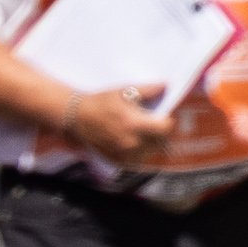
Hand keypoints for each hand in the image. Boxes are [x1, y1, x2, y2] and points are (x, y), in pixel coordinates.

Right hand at [62, 83, 188, 169]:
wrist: (79, 117)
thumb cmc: (102, 102)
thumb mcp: (124, 90)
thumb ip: (148, 89)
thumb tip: (167, 85)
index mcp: (133, 123)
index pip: (165, 128)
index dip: (168, 120)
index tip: (164, 115)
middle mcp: (130, 142)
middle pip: (160, 141)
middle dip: (160, 131)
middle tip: (153, 122)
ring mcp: (123, 154)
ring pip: (150, 152)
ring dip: (151, 143)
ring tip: (143, 132)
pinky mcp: (118, 161)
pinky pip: (138, 160)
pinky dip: (140, 152)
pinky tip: (134, 141)